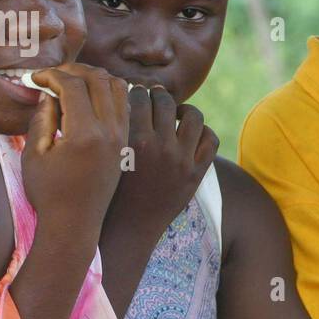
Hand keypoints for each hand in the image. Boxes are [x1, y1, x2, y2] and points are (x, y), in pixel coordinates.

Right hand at [21, 63, 129, 230]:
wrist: (76, 225)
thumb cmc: (48, 193)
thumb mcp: (35, 154)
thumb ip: (42, 118)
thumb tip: (51, 92)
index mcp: (85, 134)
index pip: (73, 85)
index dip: (52, 75)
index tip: (36, 77)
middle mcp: (110, 133)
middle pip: (99, 80)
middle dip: (75, 70)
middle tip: (54, 74)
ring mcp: (123, 138)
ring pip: (119, 89)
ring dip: (97, 78)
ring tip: (74, 82)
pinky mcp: (127, 144)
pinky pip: (126, 106)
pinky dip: (112, 93)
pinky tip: (92, 98)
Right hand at [109, 85, 218, 234]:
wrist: (129, 227)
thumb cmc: (109, 192)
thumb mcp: (107, 158)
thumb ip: (114, 129)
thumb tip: (117, 99)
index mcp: (135, 141)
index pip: (139, 99)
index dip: (137, 91)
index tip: (135, 91)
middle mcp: (161, 148)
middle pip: (165, 103)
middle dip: (158, 95)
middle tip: (155, 96)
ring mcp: (182, 161)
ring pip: (194, 116)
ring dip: (184, 110)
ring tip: (176, 112)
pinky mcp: (196, 174)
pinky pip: (210, 140)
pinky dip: (204, 131)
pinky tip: (193, 132)